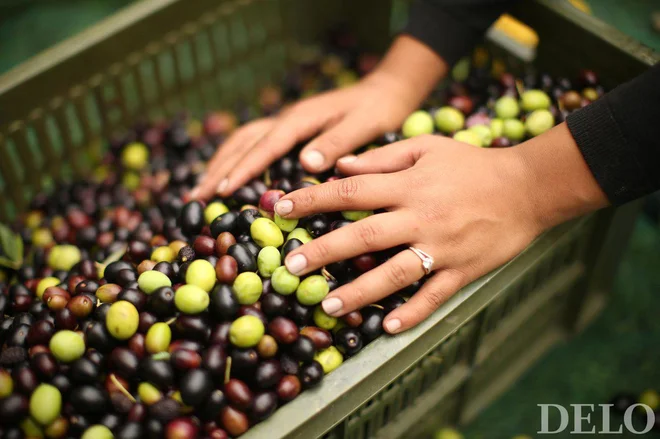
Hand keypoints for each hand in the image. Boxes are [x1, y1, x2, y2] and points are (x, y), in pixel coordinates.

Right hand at [190, 36, 446, 199]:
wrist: (385, 92)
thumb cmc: (378, 111)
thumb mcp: (365, 125)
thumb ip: (338, 142)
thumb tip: (306, 162)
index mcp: (301, 119)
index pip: (265, 145)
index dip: (244, 169)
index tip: (223, 190)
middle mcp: (287, 119)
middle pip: (242, 142)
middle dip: (218, 169)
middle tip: (196, 198)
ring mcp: (285, 123)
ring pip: (242, 141)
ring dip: (220, 164)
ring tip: (200, 190)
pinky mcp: (289, 130)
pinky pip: (253, 143)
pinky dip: (235, 159)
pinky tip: (227, 176)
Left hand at [273, 124, 606, 333]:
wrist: (527, 188)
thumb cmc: (471, 165)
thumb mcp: (426, 148)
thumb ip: (382, 158)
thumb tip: (339, 166)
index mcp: (409, 185)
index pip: (352, 190)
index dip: (313, 199)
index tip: (279, 206)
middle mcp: (421, 216)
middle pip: (365, 235)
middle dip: (324, 250)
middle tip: (290, 266)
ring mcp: (443, 247)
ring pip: (395, 272)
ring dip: (360, 291)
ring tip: (328, 306)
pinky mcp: (463, 270)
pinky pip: (434, 296)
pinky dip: (412, 312)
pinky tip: (387, 327)